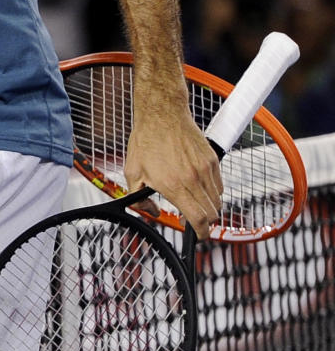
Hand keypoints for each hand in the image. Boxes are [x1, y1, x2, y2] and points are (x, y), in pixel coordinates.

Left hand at [123, 103, 223, 239]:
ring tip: (194, 203)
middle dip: (204, 223)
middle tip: (193, 221)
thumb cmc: (146, 141)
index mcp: (174, 185)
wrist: (162, 114)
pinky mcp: (212, 159)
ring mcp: (206, 168)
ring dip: (209, 207)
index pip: (199, 219)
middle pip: (212, 213)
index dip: (201, 234)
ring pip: (218, 200)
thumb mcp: (132, 172)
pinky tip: (198, 187)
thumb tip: (151, 212)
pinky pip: (219, 185)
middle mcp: (194, 178)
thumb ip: (139, 198)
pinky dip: (213, 192)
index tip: (199, 236)